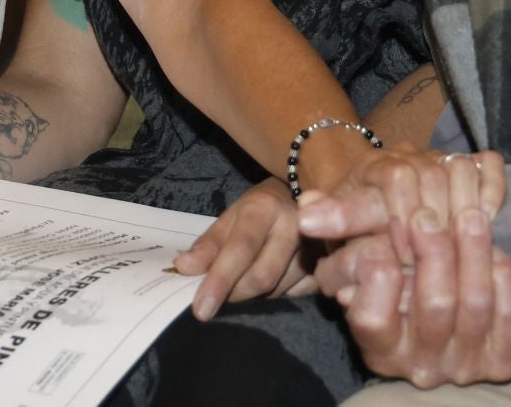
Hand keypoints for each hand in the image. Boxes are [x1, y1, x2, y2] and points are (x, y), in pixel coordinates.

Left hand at [173, 179, 313, 320]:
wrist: (301, 201)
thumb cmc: (258, 212)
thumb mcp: (230, 218)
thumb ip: (208, 245)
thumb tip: (183, 268)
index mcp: (265, 208)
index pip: (240, 249)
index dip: (219, 280)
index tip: (200, 309)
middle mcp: (296, 225)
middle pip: (262, 277)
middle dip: (234, 293)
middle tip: (220, 293)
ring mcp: (317, 247)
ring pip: (277, 290)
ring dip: (255, 293)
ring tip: (250, 272)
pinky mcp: (327, 266)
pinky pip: (295, 295)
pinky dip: (277, 293)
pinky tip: (275, 276)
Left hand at [297, 146, 505, 246]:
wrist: (364, 186)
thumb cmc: (350, 216)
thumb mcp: (332, 222)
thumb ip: (327, 221)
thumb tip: (306, 215)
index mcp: (374, 168)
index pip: (394, 181)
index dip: (401, 218)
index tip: (402, 255)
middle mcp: (408, 157)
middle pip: (432, 176)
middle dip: (433, 222)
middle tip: (433, 261)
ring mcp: (440, 158)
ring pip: (461, 170)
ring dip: (463, 211)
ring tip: (458, 249)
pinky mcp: (467, 162)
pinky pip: (488, 165)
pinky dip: (491, 191)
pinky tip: (486, 222)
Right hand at [320, 209, 510, 387]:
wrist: (455, 303)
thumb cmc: (401, 266)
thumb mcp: (368, 248)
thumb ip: (342, 224)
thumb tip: (309, 208)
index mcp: (380, 345)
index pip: (372, 317)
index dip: (378, 271)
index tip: (383, 236)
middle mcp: (420, 365)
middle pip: (433, 304)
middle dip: (434, 250)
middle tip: (429, 213)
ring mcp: (465, 365)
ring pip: (474, 303)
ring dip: (473, 251)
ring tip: (468, 213)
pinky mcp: (504, 360)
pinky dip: (505, 279)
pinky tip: (496, 250)